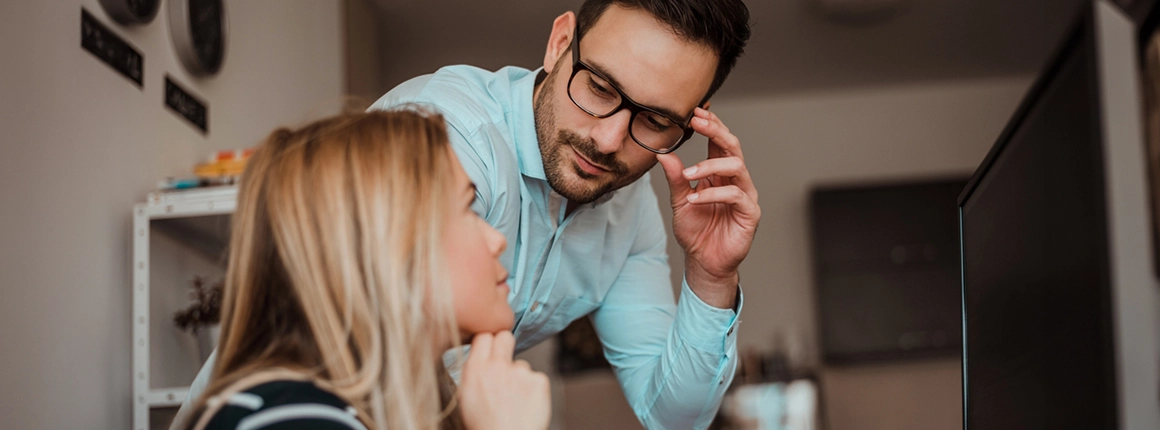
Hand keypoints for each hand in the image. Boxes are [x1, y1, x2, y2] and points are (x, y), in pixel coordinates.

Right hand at [458, 331, 550, 429]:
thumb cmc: (485, 427)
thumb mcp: (466, 397)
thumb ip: (475, 373)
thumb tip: (481, 359)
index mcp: (475, 370)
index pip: (483, 336)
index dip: (488, 342)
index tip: (490, 349)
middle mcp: (497, 366)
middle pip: (505, 337)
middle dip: (505, 344)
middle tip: (506, 362)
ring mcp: (520, 372)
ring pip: (521, 365)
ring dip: (519, 378)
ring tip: (514, 401)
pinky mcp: (540, 381)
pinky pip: (536, 378)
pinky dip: (534, 390)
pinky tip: (527, 406)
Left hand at [657, 107, 760, 308]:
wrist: (704, 262)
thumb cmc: (695, 231)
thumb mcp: (679, 202)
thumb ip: (675, 178)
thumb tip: (663, 154)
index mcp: (720, 174)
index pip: (719, 143)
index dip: (710, 126)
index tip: (694, 112)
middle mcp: (735, 180)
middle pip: (732, 147)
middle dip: (716, 131)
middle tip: (697, 122)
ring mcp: (745, 196)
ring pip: (736, 167)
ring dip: (711, 165)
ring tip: (689, 173)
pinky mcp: (750, 213)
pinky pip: (735, 196)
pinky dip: (713, 194)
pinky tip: (695, 199)